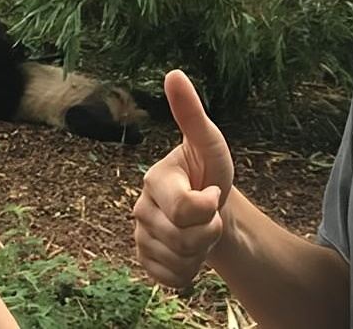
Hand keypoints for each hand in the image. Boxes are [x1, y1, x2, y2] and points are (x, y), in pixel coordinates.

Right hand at [132, 70, 234, 287]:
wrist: (212, 208)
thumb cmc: (210, 171)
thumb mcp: (209, 143)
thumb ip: (191, 113)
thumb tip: (173, 73)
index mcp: (154, 179)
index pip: (185, 207)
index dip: (209, 206)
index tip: (213, 191)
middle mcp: (140, 208)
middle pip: (183, 239)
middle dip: (209, 231)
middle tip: (210, 214)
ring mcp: (141, 237)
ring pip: (179, 260)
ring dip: (200, 251)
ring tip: (200, 230)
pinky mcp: (146, 261)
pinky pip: (172, 279)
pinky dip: (189, 271)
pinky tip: (189, 251)